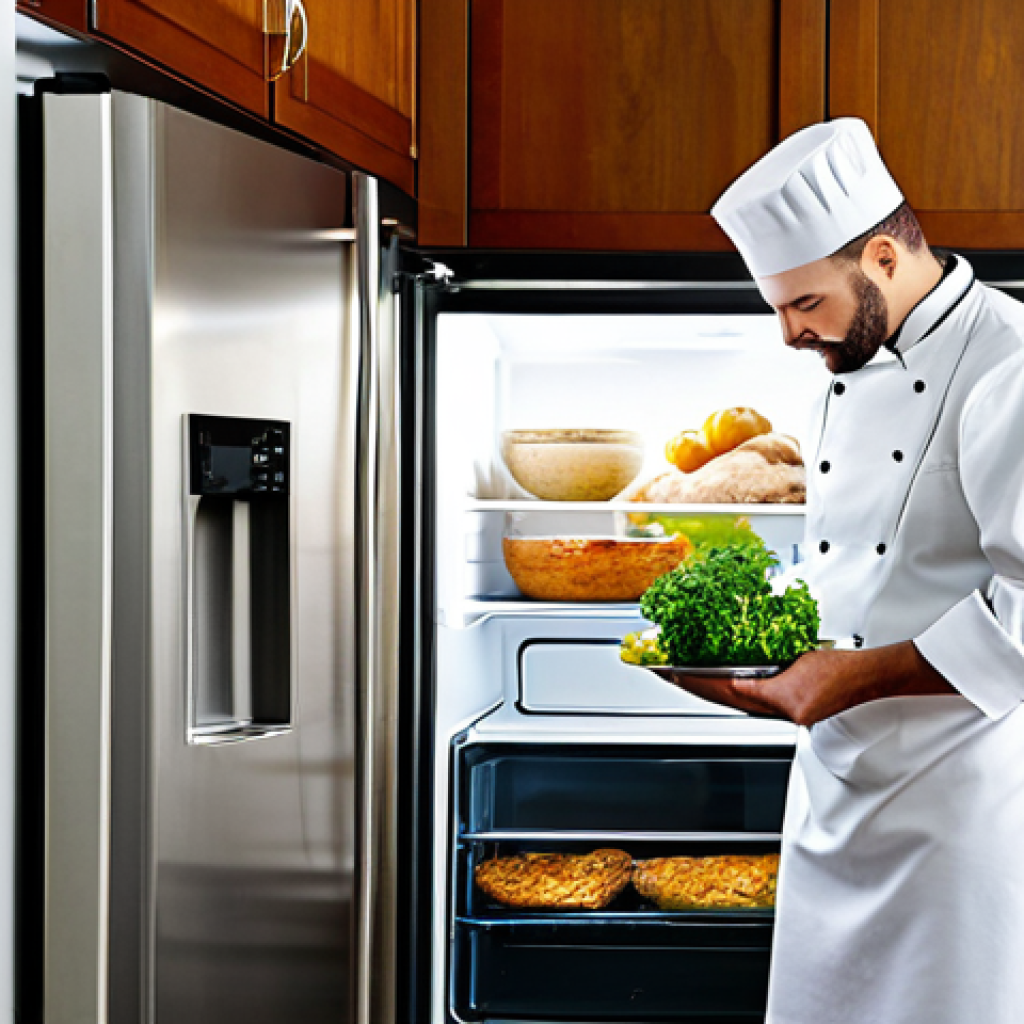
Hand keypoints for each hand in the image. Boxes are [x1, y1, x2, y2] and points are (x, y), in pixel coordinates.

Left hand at [665, 641, 955, 727]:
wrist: (869, 678)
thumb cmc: (842, 668)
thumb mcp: (800, 658)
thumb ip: (770, 666)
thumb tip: (739, 666)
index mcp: (781, 699)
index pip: (727, 689)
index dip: (697, 681)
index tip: (673, 671)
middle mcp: (780, 711)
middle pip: (725, 699)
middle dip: (694, 686)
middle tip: (666, 672)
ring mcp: (785, 714)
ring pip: (736, 702)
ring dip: (708, 690)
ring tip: (683, 676)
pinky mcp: (790, 712)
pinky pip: (752, 703)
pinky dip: (732, 694)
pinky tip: (718, 685)